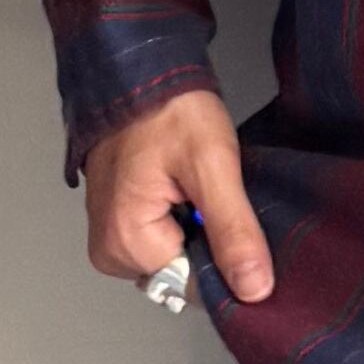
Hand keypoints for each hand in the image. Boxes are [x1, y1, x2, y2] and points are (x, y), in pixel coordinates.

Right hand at [82, 86, 274, 305]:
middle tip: (213, 195)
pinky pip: (163, 242)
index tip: (235, 219)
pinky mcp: (118, 224)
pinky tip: (187, 192)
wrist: (138, 73)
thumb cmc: (168, 109)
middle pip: (182, 275)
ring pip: (176, 259)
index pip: (193, 287)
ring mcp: (110, 238)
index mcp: (124, 243)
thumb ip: (233, 231)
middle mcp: (110, 251)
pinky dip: (184, 223)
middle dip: (210, 243)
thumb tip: (253, 290)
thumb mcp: (212, 166)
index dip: (225, 259)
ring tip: (198, 189)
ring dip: (198, 232)